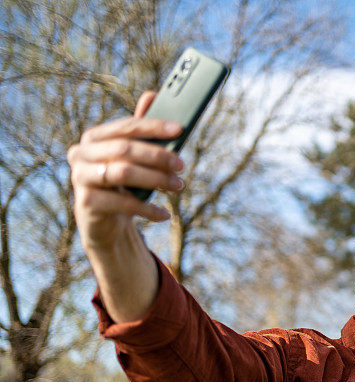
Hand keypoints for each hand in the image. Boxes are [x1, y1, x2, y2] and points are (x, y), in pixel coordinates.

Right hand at [68, 91, 183, 250]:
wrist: (103, 220)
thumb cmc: (122, 182)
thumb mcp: (132, 157)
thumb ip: (140, 130)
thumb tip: (152, 95)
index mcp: (94, 137)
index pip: (126, 127)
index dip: (154, 127)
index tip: (180, 129)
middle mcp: (81, 153)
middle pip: (124, 149)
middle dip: (158, 156)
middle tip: (182, 165)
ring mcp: (80, 177)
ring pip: (123, 173)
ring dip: (156, 179)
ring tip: (178, 186)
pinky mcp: (86, 202)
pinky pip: (123, 203)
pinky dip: (148, 209)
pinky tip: (165, 214)